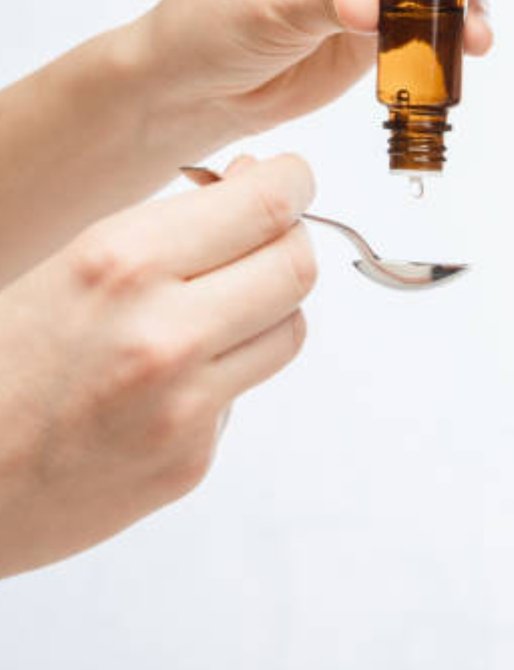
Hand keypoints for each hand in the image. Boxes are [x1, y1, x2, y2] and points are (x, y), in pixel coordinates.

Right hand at [0, 154, 315, 576]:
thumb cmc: (1, 364)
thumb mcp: (65, 264)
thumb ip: (166, 228)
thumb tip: (252, 181)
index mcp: (119, 262)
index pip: (263, 207)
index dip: (292, 185)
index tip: (291, 180)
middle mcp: (163, 332)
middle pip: (296, 268)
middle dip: (292, 243)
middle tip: (270, 239)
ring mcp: (184, 403)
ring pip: (288, 330)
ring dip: (270, 309)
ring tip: (217, 309)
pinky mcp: (192, 458)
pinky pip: (244, 390)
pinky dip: (224, 373)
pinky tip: (168, 379)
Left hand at [131, 0, 492, 136]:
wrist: (199, 90)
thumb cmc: (209, 28)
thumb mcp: (269, 9)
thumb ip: (326, 4)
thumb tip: (371, 11)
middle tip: (470, 10)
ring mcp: (365, 4)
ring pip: (428, 5)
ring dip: (461, 17)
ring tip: (477, 38)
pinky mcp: (374, 42)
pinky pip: (422, 38)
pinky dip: (447, 46)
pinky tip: (466, 52)